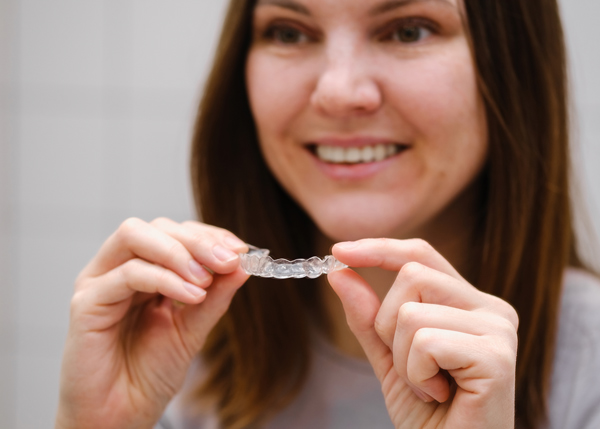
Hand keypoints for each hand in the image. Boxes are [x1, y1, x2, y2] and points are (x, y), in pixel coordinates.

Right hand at [55, 218, 248, 428]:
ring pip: (136, 235)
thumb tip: (243, 263)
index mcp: (145, 270)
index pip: (177, 233)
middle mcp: (119, 268)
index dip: (210, 236)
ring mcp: (100, 281)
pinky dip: (164, 279)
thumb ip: (215, 295)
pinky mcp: (86, 302)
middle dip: (198, 241)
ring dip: (179, 252)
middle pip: (158, 227)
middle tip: (228, 260)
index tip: (240, 250)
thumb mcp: (193, 327)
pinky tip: (192, 296)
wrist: (120, 416)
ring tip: (206, 280)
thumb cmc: (149, 374)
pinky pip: (127, 274)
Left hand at [328, 238, 517, 428]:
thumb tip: (340, 270)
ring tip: (429, 387)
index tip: (339, 251)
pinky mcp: (496, 357)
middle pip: (411, 275)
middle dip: (388, 326)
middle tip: (412, 368)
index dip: (380, 249)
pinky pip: (424, 342)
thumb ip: (369, 315)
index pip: (421, 255)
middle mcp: (491, 309)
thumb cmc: (429, 413)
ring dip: (403, 360)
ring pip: (411, 312)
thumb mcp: (389, 356)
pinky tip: (440, 396)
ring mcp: (499, 330)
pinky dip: (416, 375)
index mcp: (470, 303)